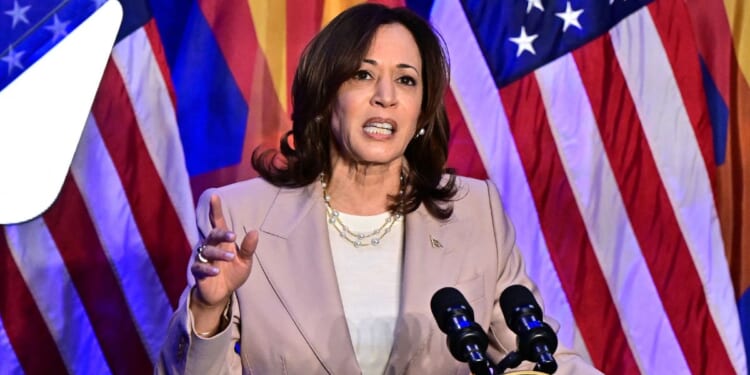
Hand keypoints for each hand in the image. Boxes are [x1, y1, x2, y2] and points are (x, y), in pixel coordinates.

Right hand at [190, 194, 256, 333]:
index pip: (219, 223)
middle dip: (221, 233)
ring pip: (207, 250)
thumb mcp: (245, 262)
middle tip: (232, 236)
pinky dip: (207, 268)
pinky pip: (199, 267)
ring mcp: (203, 258)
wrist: (221, 294)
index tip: (215, 196)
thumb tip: (254, 232)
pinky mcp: (197, 272)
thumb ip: (248, 248)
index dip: (216, 210)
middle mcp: (212, 247)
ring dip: (219, 253)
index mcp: (223, 242)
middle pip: (213, 235)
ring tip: (230, 257)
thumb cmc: (232, 274)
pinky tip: (216, 271)